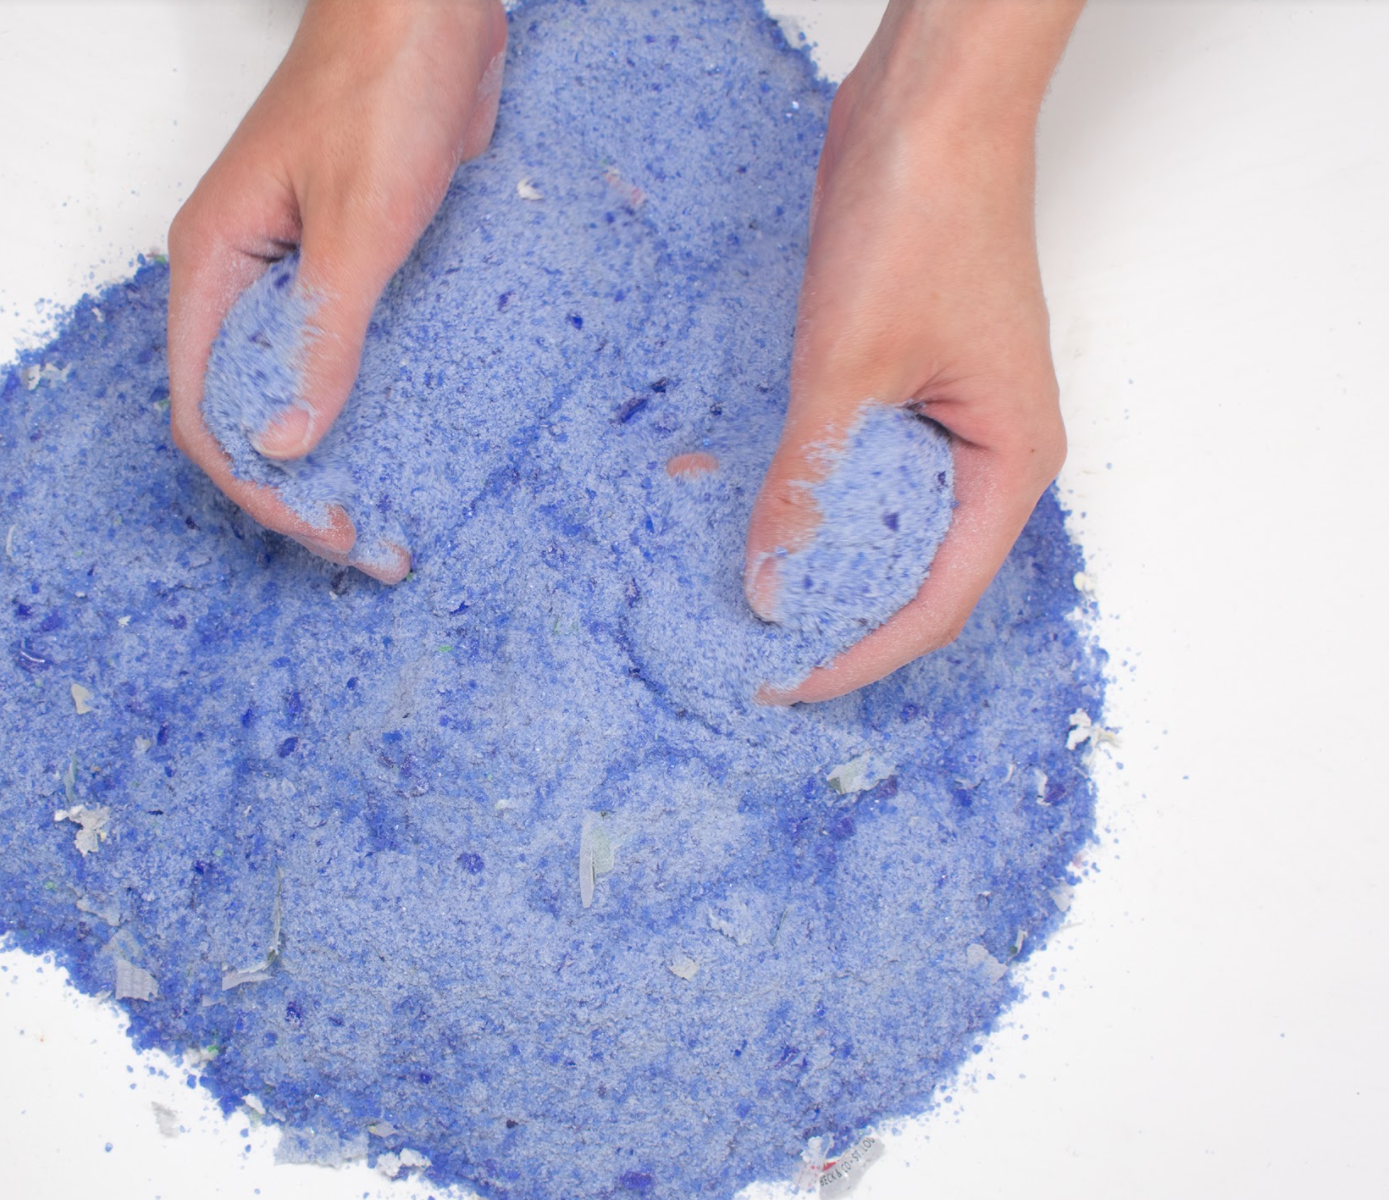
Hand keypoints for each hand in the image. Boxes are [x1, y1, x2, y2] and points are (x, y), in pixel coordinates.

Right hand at [166, 0, 506, 581]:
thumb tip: (283, 442)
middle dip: (294, 484)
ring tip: (389, 511)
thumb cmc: (383, 84)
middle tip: (364, 538)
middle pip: (244, 410)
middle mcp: (241, 278)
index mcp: (214, 265)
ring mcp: (292, 272)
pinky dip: (366, 404)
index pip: (204, 408)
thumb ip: (322, 333)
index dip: (253, 482)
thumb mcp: (358, 220)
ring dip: (332, 454)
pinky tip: (411, 443)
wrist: (431, 4)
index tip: (319, 525)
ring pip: (293, 388)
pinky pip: (343, 352)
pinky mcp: (345, 263)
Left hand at [746, 0, 1083, 702]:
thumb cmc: (924, 220)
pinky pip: (844, 455)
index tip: (786, 682)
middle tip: (741, 631)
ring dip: (797, 534)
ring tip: (715, 554)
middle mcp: (984, 452)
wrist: (927, 107)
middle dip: (826, 600)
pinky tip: (714, 473)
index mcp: (1009, 464)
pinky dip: (790, 472)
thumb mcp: (848, 368)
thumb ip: (810, 483)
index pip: (938, 601)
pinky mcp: (897, 382)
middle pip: (906, 566)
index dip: (862, 653)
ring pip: (867, 511)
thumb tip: (773, 584)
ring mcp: (941, 416)